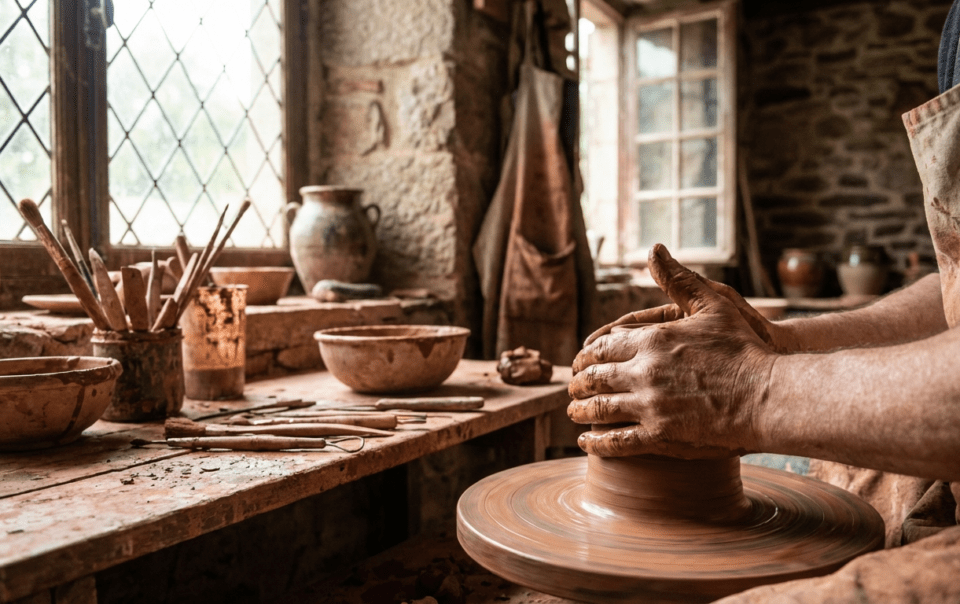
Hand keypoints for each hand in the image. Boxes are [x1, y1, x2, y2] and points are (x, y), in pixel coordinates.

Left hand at [567, 244, 776, 457]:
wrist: (768, 396)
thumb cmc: (746, 348)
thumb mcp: (713, 303)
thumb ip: (678, 279)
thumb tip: (653, 249)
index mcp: (652, 341)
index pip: (603, 347)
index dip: (587, 355)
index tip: (581, 359)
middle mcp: (643, 372)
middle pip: (595, 377)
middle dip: (579, 383)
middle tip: (571, 387)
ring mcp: (649, 406)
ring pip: (600, 409)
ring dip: (581, 411)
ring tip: (573, 412)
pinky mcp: (660, 436)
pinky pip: (617, 442)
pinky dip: (597, 443)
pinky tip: (587, 442)